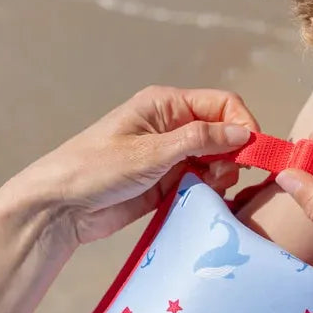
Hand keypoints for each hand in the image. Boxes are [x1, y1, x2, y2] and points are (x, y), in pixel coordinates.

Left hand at [19, 85, 258, 246]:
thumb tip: (243, 133)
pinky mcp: (168, 184)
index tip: (251, 153)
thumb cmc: (95, 169)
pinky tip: (201, 201)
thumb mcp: (149, 152)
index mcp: (166, 105)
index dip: (243, 125)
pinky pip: (203, 184)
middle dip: (233, 155)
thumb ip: (199, 141)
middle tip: (221, 178)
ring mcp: (172, 157)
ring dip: (221, 176)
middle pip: (225, 134)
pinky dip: (209, 192)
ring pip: (217, 162)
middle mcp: (173, 127)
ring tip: (205, 191)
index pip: (222, 104)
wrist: (60, 208)